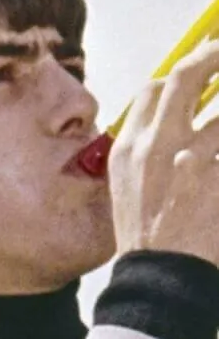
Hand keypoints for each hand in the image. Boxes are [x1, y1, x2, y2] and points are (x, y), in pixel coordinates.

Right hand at [111, 39, 218, 264]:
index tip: (207, 65)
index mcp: (129, 150)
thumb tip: (178, 124)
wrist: (160, 280)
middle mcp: (156, 147)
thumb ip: (147, 152)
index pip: (154, 89)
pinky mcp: (217, 179)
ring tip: (214, 152)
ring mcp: (191, 161)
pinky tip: (218, 183)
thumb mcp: (130, 190)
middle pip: (186, 78)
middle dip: (215, 58)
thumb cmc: (148, 239)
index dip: (186, 70)